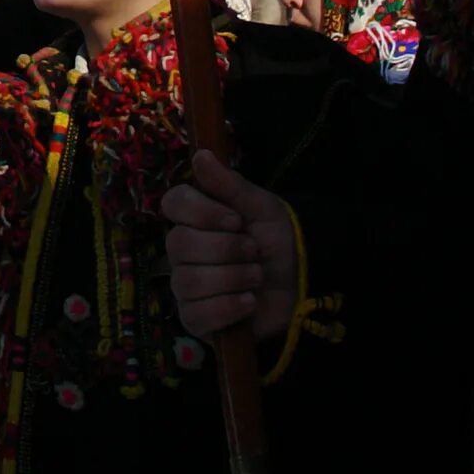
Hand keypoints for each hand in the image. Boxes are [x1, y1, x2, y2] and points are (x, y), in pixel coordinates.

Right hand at [159, 149, 297, 342]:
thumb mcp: (260, 207)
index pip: (172, 204)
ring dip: (232, 278)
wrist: (300, 280)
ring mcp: (185, 285)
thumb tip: (200, 155)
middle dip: (226, 249)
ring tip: (257, 277)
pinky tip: (248, 302)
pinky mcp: (195, 318)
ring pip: (188, 281)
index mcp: (194, 217)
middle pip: (179, 245)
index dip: (202, 212)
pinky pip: (195, 315)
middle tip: (254, 251)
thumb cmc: (276, 238)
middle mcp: (183, 250)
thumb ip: (230, 184)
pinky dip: (227, 308)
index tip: (235, 219)